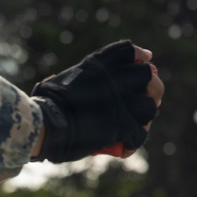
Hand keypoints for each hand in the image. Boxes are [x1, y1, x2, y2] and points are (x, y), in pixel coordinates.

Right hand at [31, 40, 163, 162]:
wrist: (45, 123)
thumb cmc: (45, 105)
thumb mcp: (61, 80)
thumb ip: (75, 80)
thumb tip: (66, 85)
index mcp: (98, 64)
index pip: (129, 51)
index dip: (140, 57)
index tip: (145, 61)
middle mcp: (114, 78)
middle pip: (147, 77)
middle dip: (151, 88)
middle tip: (146, 99)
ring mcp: (120, 101)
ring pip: (149, 107)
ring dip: (145, 116)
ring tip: (137, 124)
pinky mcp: (121, 124)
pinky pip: (139, 133)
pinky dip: (135, 140)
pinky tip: (128, 145)